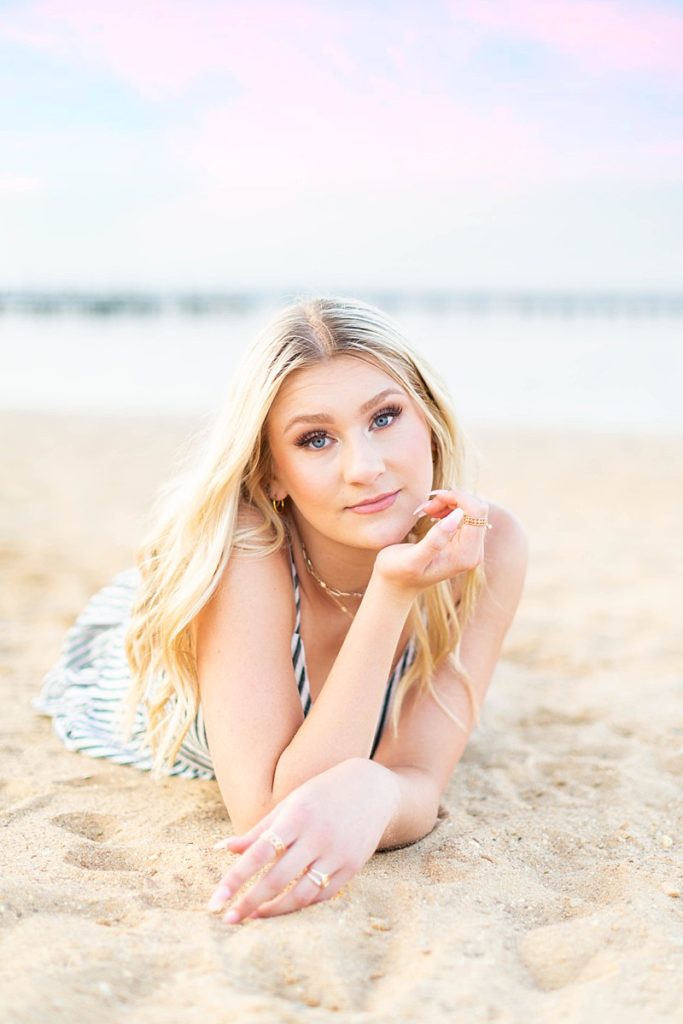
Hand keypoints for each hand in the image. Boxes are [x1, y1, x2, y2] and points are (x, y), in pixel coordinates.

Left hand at [207, 758, 398, 922]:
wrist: (373, 789)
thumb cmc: (322, 794)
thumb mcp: (290, 803)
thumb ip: (259, 829)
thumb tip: (223, 849)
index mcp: (297, 816)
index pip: (259, 853)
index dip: (235, 879)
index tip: (215, 901)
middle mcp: (318, 836)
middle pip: (277, 879)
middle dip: (249, 903)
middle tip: (227, 919)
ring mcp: (337, 854)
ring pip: (300, 894)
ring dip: (274, 911)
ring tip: (252, 916)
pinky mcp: (352, 867)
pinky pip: (322, 894)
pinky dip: (300, 904)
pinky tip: (282, 907)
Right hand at [373, 486, 488, 593]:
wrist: (396, 585)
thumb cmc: (397, 572)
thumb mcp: (411, 558)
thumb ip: (435, 540)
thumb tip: (458, 516)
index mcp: (465, 556)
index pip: (477, 513)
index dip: (458, 498)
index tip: (433, 499)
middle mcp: (474, 552)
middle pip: (478, 509)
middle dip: (453, 500)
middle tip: (427, 507)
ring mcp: (471, 548)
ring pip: (472, 510)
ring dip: (450, 503)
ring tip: (427, 511)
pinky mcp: (464, 543)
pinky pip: (466, 516)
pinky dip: (450, 508)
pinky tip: (433, 515)